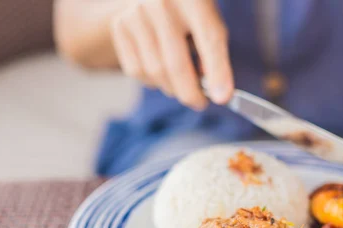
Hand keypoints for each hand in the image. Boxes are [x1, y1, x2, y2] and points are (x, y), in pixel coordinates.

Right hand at [110, 0, 232, 109]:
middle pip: (175, 65)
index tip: (222, 98)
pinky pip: (136, 71)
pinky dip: (152, 81)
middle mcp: (161, 4)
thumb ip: (214, 52)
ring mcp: (137, 14)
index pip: (209, 40)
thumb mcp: (210, 21)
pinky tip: (161, 72)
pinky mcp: (120, 26)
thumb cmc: (189, 10)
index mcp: (194, 0)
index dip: (217, 72)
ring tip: (182, 82)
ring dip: (172, 89)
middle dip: (190, 94)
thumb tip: (214, 90)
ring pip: (155, 72)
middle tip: (200, 102)